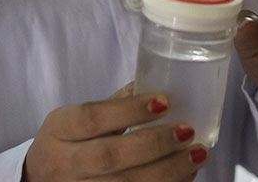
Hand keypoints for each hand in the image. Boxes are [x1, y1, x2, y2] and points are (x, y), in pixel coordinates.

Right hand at [24, 86, 208, 181]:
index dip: (129, 110)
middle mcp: (64, 164)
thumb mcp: (74, 120)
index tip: (164, 101)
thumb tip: (155, 85)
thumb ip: (113, 106)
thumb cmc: (65, 146)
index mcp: (59, 130)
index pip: (92, 118)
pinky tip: (186, 176)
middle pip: (110, 157)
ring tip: (197, 155)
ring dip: (167, 172)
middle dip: (154, 145)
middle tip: (187, 131)